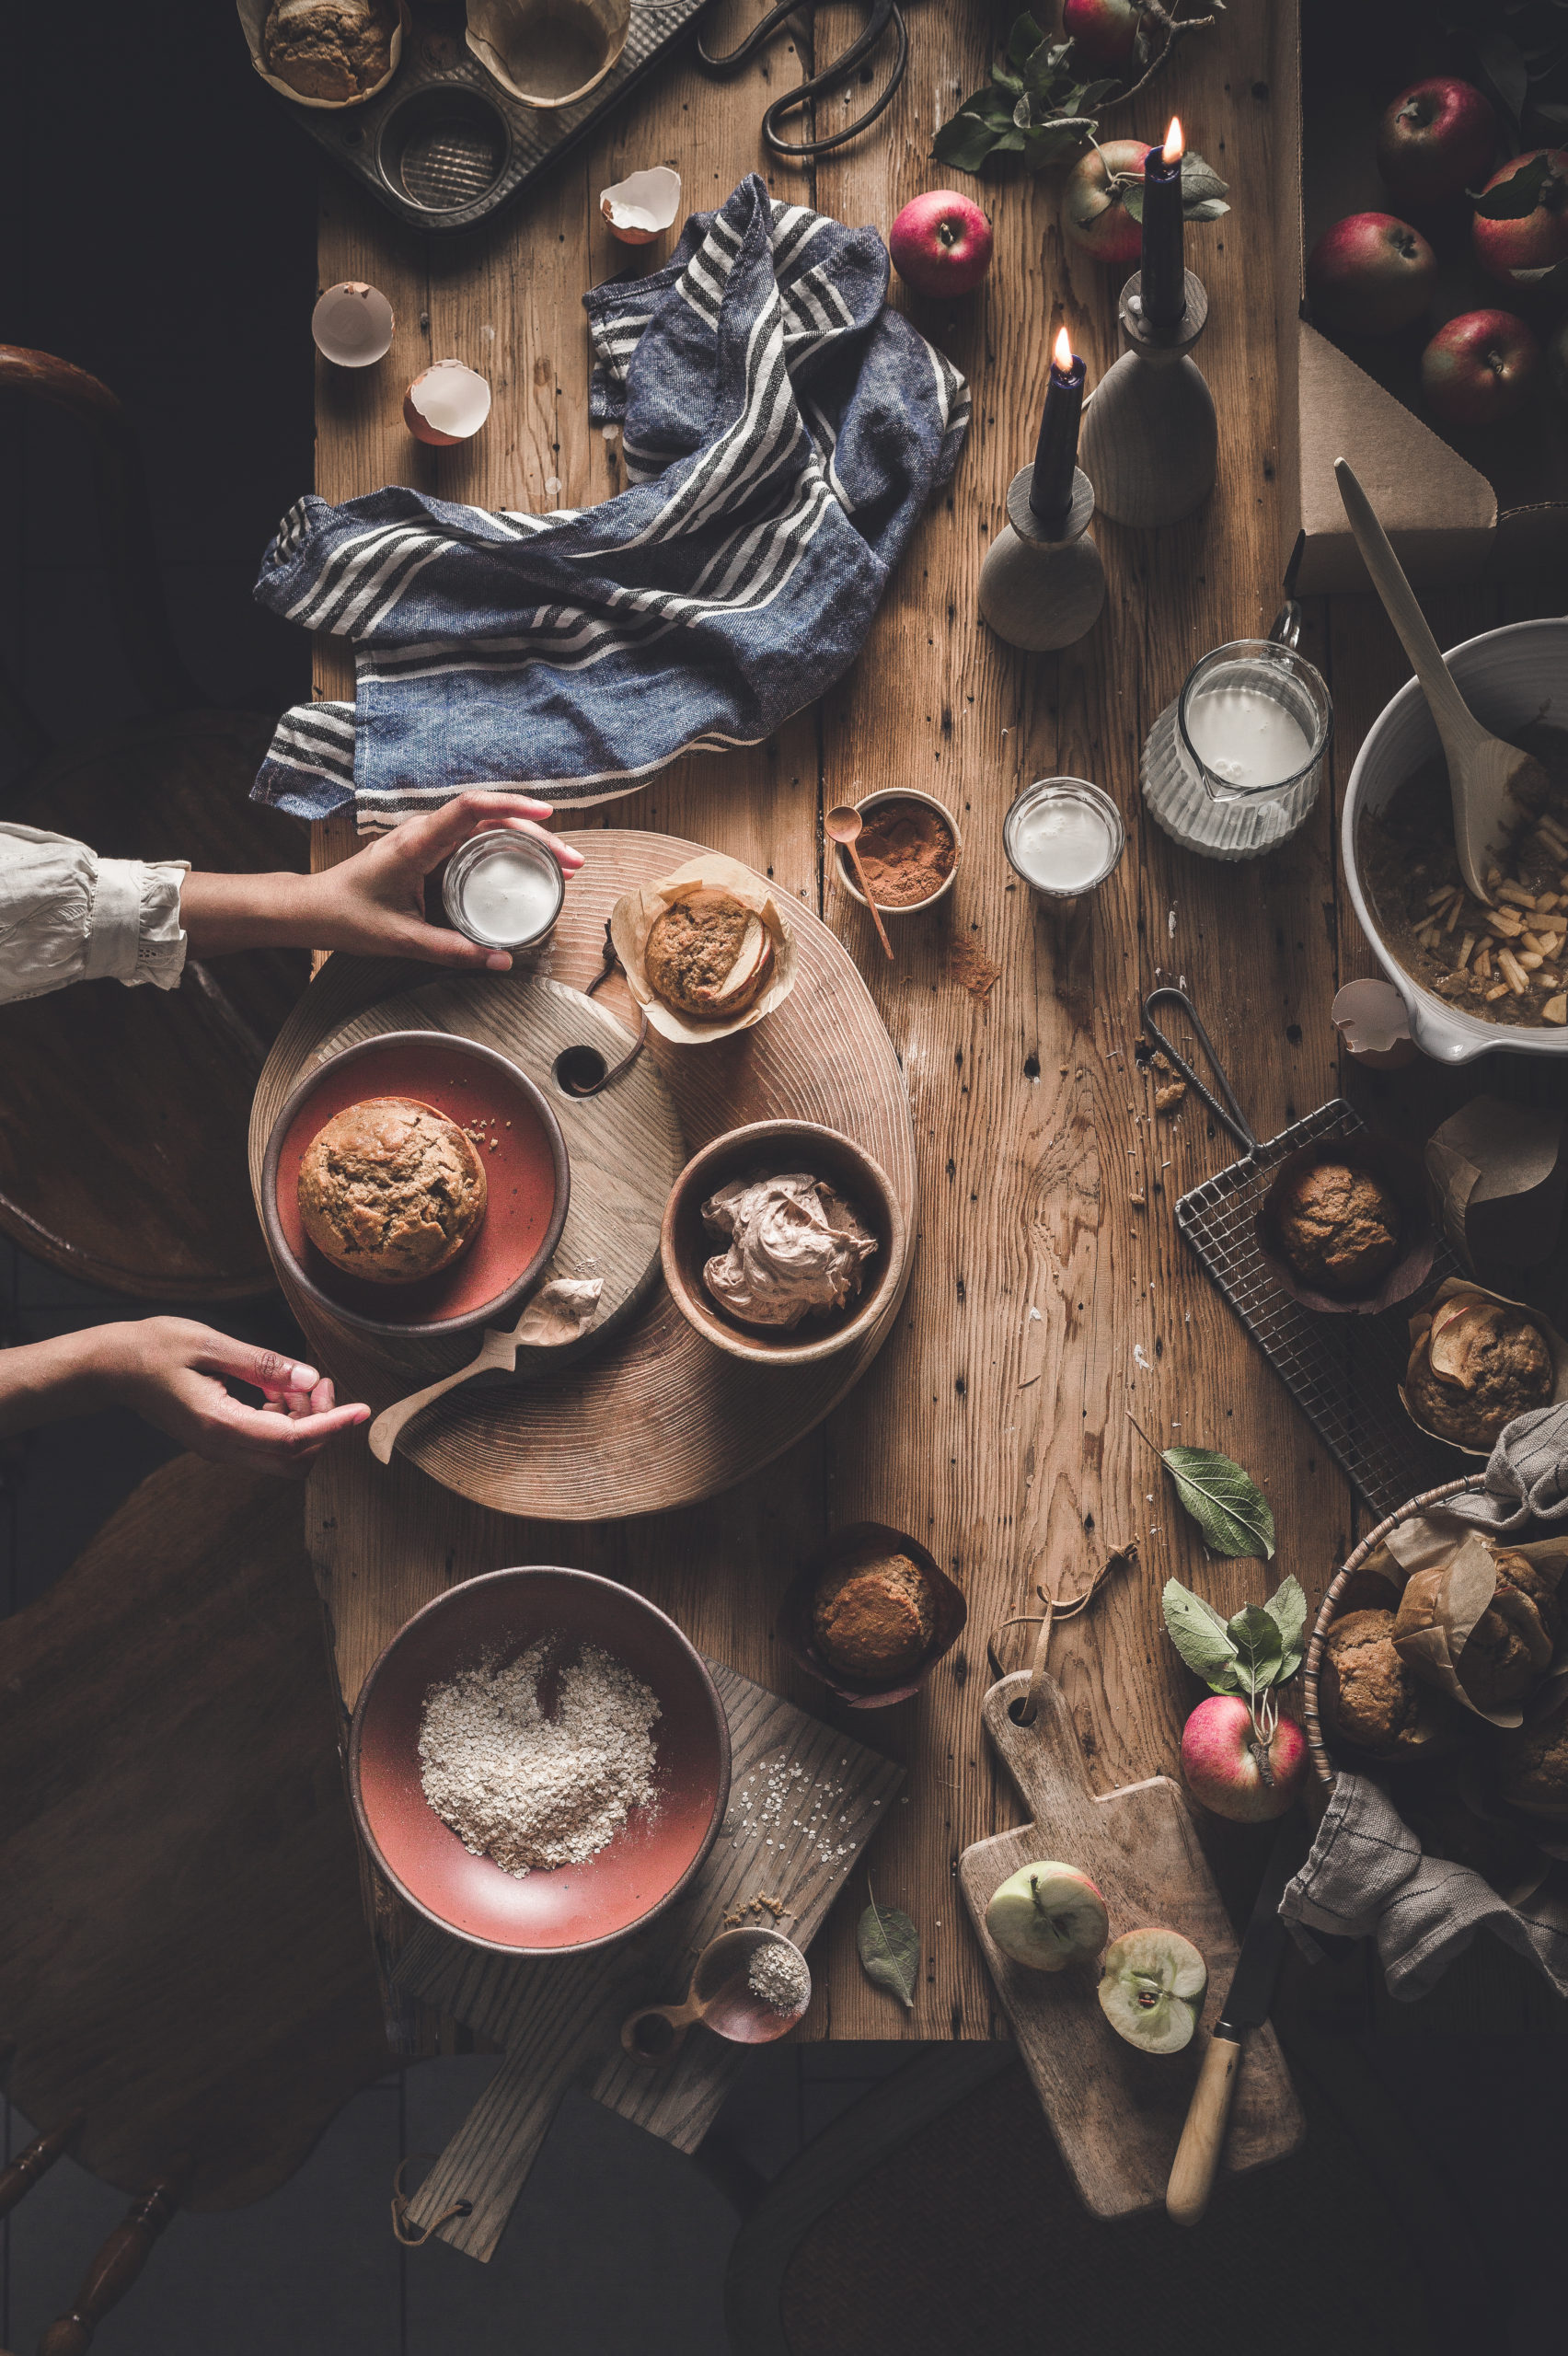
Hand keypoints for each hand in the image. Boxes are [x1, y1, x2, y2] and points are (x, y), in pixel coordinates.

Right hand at [99, 1318, 369, 1475]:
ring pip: (283, 1454)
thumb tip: (308, 1377)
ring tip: (299, 1380)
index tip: (361, 1410)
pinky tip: (280, 1387)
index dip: (332, 1426)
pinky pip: (266, 1443)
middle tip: (320, 1382)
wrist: (111, 1367)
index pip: (291, 1439)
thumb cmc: (153, 1348)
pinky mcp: (220, 1439)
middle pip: (293, 1459)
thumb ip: (262, 1364)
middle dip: (321, 1426)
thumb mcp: (209, 1344)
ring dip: (304, 1422)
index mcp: (219, 1424)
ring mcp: (220, 1447)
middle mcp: (221, 1446)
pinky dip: (285, 1419)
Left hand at [179, 792, 584, 971]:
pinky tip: (527, 869)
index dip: (512, 806)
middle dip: (538, 835)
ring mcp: (428, 840)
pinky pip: (475, 842)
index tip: (548, 817)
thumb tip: (502, 962)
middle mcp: (425, 833)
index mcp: (417, 843)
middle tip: (571, 862)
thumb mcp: (404, 940)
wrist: (313, 909)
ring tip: (561, 867)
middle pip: (492, 818)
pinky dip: (506, 851)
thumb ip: (454, 952)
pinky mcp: (429, 852)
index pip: (471, 808)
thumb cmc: (348, 916)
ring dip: (527, 842)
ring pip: (487, 828)